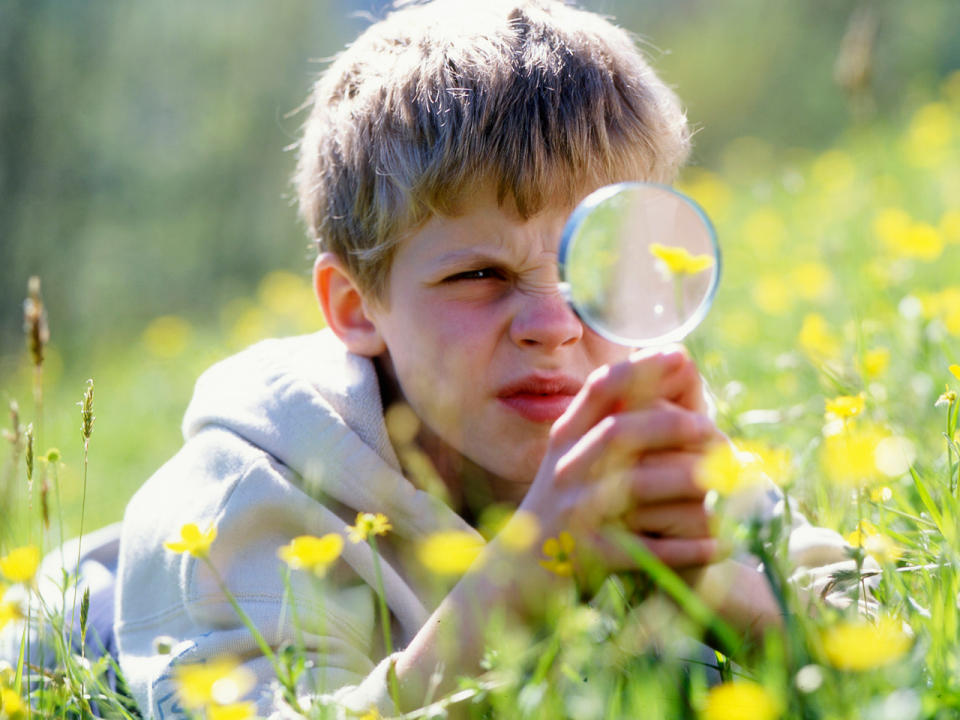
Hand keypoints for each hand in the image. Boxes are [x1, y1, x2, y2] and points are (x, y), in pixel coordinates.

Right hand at [518, 346, 718, 578]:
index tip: (679, 354)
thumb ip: (608, 426)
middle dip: (669, 425)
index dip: (639, 368)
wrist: (516, 576)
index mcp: (566, 440)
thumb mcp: (574, 463)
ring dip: (683, 480)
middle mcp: (565, 469)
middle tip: (712, 428)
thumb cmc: (562, 511)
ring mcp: (572, 511)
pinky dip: (683, 548)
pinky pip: (642, 548)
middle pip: (618, 433)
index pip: (598, 390)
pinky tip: (717, 546)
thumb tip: (661, 380)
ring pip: (632, 487)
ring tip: (724, 481)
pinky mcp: (585, 555)